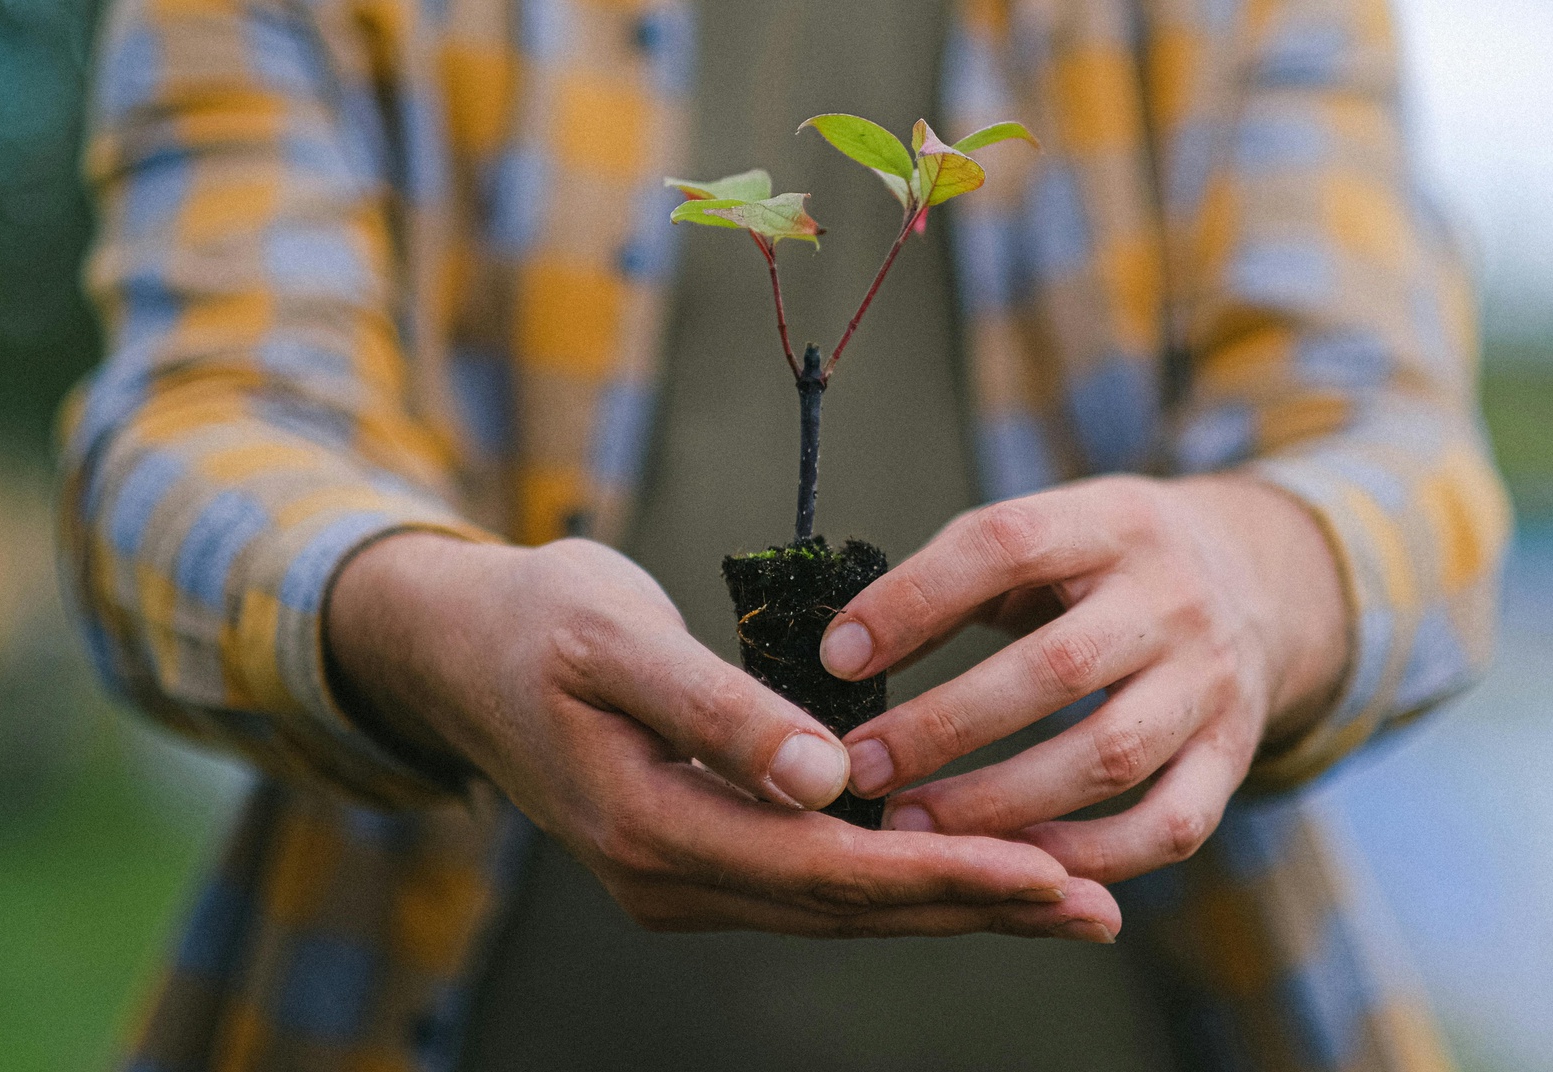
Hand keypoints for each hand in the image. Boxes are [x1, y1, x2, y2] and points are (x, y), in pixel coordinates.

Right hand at [325, 533, 1119, 940]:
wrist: (456, 650)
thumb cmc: (536, 622)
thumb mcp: (615, 639)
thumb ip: (719, 707)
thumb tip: (826, 778)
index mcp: (649, 824)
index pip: (826, 866)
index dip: (941, 870)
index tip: (1046, 870)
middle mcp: (668, 875)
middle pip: (850, 905)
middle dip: (976, 906)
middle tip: (1096, 906)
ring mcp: (680, 877)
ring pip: (840, 904)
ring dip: (953, 902)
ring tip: (1066, 900)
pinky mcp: (697, 856)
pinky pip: (817, 882)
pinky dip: (901, 878)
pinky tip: (971, 868)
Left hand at [820, 475, 1348, 884]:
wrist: (1258, 581)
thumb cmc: (1104, 566)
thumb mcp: (1048, 534)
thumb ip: (956, 579)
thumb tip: (846, 650)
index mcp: (1111, 522)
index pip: (1006, 544)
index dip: (915, 600)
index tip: (837, 657)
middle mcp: (1172, 598)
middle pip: (1055, 668)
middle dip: (944, 725)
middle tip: (858, 768)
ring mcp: (1212, 681)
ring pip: (1108, 756)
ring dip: (999, 803)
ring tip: (911, 826)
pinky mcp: (1234, 753)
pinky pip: (1168, 825)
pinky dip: (1091, 856)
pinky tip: (1014, 865)